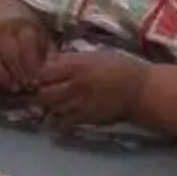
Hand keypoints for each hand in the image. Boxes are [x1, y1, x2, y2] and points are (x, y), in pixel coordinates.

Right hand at [0, 16, 52, 91]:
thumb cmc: (18, 23)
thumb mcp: (38, 29)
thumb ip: (47, 48)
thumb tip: (56, 67)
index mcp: (20, 25)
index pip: (27, 46)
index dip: (32, 65)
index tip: (38, 80)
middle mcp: (0, 31)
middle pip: (9, 55)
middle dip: (19, 74)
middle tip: (26, 88)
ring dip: (3, 77)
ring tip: (12, 88)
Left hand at [34, 51, 150, 124]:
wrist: (141, 91)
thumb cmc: (118, 67)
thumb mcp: (92, 56)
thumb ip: (69, 60)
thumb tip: (48, 63)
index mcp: (76, 66)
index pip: (44, 72)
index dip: (36, 74)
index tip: (35, 74)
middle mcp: (76, 85)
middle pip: (44, 93)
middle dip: (37, 92)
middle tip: (35, 90)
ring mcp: (81, 103)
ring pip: (52, 107)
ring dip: (47, 105)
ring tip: (47, 101)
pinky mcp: (87, 117)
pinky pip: (65, 119)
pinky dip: (59, 116)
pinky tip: (59, 111)